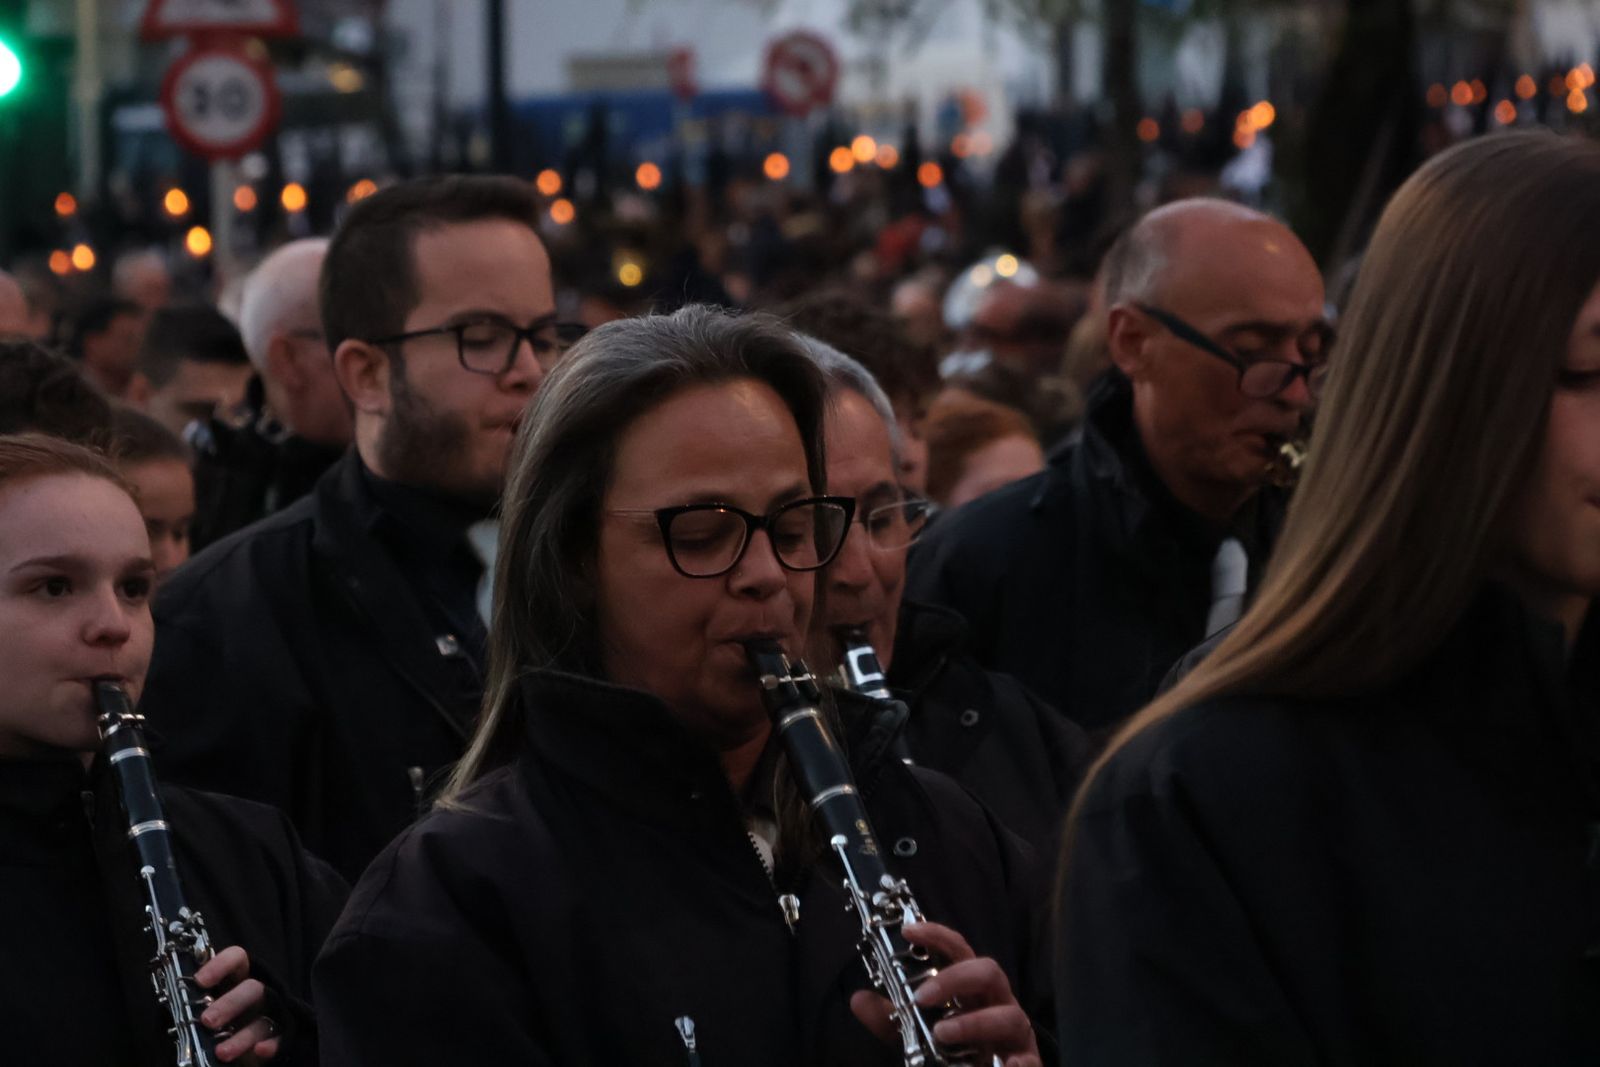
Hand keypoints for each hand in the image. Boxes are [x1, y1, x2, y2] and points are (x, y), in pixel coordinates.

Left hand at [196, 945, 282, 1063]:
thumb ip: (195, 1005)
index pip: (237, 959)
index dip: (220, 965)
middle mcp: (257, 995)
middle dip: (230, 1004)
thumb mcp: (207, 1010)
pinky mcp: (280, 1037)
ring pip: (263, 1018)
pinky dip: (271, 1044)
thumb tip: (172, 1006)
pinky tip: (259, 1051)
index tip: (200, 980)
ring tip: (221, 1052)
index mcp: (238, 981)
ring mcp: (271, 1015)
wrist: (242, 1053)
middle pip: (252, 988)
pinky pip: (280, 1038)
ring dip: (242, 1035)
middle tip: (207, 1021)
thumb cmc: (221, 1025)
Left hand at [849, 921, 1040, 1066]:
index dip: (937, 936)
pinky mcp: (1028, 1062)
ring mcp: (1015, 1033)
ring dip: (974, 1022)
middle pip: (989, 971)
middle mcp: (997, 1003)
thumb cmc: (960, 1052)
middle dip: (955, 978)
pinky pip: (1028, 1060)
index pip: (959, 952)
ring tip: (942, 1034)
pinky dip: (1017, 1064)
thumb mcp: (918, 1035)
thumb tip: (858, 999)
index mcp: (972, 991)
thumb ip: (892, 1020)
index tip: (908, 931)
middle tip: (921, 997)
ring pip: (1008, 1014)